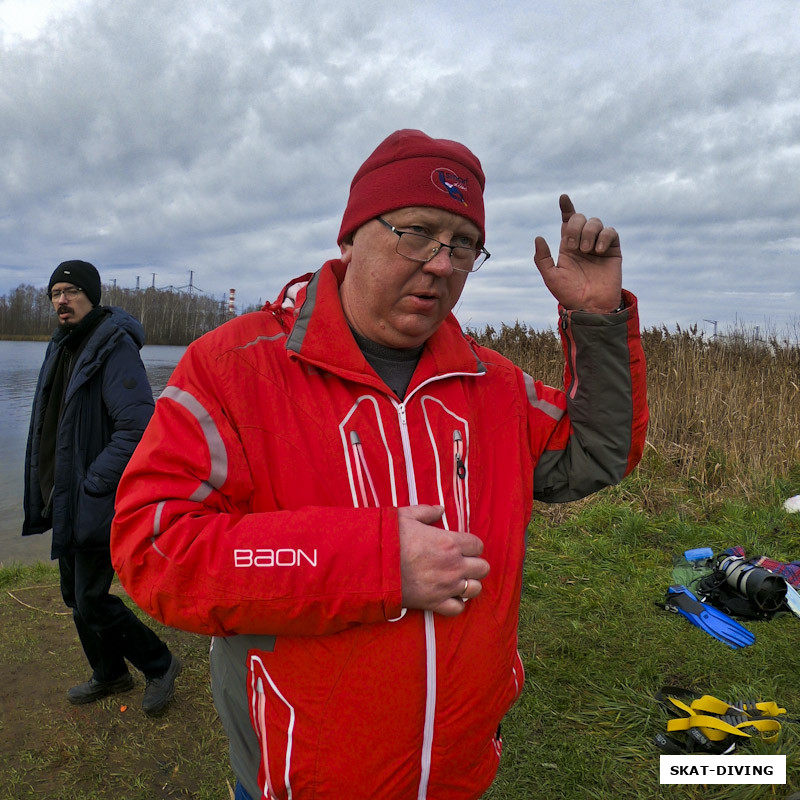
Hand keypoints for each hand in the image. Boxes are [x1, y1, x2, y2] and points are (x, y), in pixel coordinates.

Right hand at [398, 505, 489, 616]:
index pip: (478, 545)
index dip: (471, 545)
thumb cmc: (389, 538)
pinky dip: (455, 603)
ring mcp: (446, 586)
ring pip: (475, 589)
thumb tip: (440, 510)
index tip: (462, 547)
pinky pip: (458, 608)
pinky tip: (448, 596)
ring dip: (468, 584)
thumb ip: (427, 512)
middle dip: (474, 565)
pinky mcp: (435, 602)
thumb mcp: (406, 516)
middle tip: (461, 563)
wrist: (371, 565)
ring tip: (456, 580)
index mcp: (449, 542)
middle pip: (483, 568)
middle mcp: (453, 565)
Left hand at [533, 194, 622, 312]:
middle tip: (572, 246)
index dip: (566, 208)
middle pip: (580, 218)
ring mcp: (598, 245)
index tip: (563, 198)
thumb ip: (542, 258)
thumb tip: (538, 237)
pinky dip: (604, 237)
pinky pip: (610, 232)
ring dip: (588, 233)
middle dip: (574, 227)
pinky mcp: (613, 250)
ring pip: (595, 222)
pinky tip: (598, 251)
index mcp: (567, 246)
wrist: (590, 306)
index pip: (567, 221)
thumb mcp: (551, 277)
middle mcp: (583, 242)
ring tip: (586, 251)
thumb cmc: (569, 294)